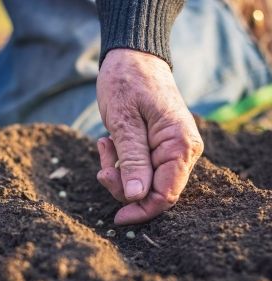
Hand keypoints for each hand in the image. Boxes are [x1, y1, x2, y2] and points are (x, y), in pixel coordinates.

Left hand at [96, 49, 203, 224]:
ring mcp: (172, 150)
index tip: (117, 218)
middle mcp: (183, 151)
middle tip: (102, 169)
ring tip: (105, 145)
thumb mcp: (124, 122)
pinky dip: (121, 163)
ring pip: (144, 182)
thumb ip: (133, 161)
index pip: (166, 194)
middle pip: (154, 192)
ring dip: (119, 172)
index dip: (142, 210)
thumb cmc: (127, 82)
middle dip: (124, 187)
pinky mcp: (159, 148)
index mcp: (180, 145)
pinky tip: (109, 143)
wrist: (132, 56)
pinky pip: (140, 169)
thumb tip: (137, 197)